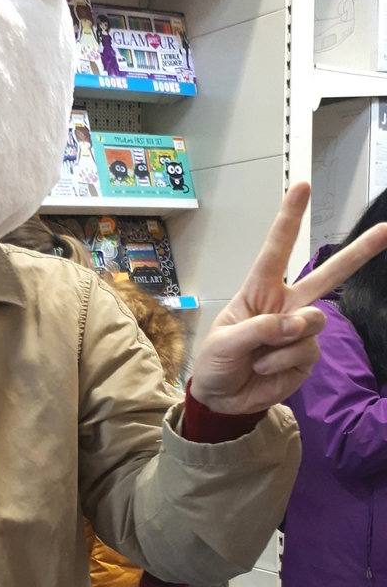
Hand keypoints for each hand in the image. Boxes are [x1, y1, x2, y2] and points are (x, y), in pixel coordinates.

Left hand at [191, 183, 386, 413]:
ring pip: (313, 322)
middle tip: (386, 230)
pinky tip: (265, 369)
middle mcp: (285, 305)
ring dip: (283, 343)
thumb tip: (301, 322)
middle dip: (358, 253)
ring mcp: (300, 331)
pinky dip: (281, 364)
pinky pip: (306, 352)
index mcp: (258, 291)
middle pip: (326, 275)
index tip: (301, 187)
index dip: (289, 219)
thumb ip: (260, 329)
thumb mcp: (224, 342)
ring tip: (257, 357)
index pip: (275, 250)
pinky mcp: (308, 356)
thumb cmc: (216, 361)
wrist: (221, 398)